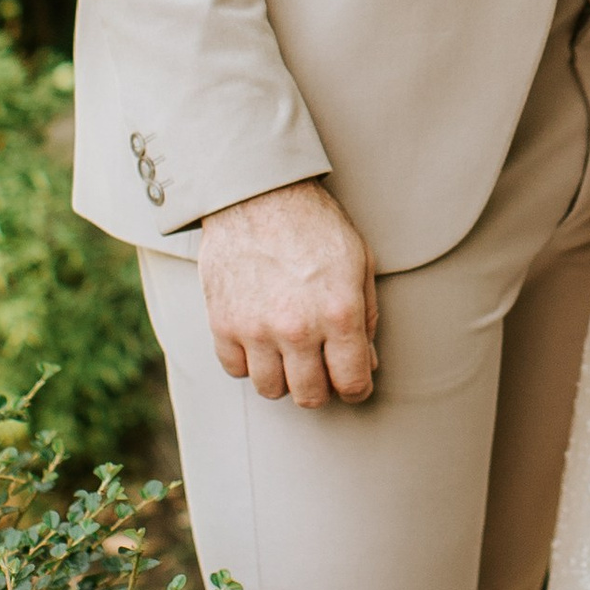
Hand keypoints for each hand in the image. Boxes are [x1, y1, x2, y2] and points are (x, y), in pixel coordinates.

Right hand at [199, 179, 377, 408]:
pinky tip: (259, 339)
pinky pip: (235, 369)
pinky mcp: (223, 323)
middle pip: (310, 396)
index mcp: (339, 313)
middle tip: (320, 369)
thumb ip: (366, 316)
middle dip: (321, 388)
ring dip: (283, 377)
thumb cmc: (313, 223)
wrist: (258, 193)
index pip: (352, 383)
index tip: (352, 383)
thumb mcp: (359, 261)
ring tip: (288, 353)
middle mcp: (297, 329)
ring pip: (270, 389)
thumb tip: (366, 362)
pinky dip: (248, 361)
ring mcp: (256, 329)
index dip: (356, 388)